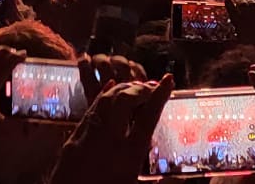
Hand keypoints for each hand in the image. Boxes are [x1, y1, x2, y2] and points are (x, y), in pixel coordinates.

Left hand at [43, 75, 170, 183]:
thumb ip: (159, 182)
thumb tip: (182, 179)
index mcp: (128, 157)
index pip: (147, 118)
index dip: (159, 96)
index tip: (168, 80)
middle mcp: (107, 142)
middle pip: (125, 101)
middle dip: (140, 89)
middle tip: (152, 86)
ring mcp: (86, 138)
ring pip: (105, 102)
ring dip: (122, 90)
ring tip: (135, 87)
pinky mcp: (72, 141)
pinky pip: (89, 111)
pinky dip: (102, 96)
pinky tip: (110, 87)